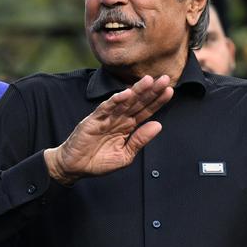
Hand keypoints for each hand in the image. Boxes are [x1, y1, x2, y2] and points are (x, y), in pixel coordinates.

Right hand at [43, 75, 172, 184]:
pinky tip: (125, 94)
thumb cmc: (98, 161)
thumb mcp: (125, 155)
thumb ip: (140, 140)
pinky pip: (105, 108)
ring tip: (149, 81)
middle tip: (165, 79)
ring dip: (136, 91)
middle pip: (138, 102)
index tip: (170, 91)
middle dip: (151, 91)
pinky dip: (115, 101)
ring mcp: (106, 117)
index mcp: (128, 126)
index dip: (157, 101)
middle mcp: (119, 119)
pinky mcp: (93, 120)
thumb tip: (158, 126)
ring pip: (124, 101)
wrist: (75, 167)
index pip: (146, 111)